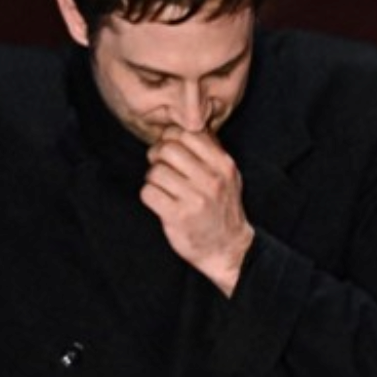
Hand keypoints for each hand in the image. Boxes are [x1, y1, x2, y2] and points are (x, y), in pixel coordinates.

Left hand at [142, 127, 254, 294]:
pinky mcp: (178, 217)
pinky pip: (148, 192)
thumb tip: (182, 126)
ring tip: (163, 189)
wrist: (227, 249)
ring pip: (155, 171)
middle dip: (157, 157)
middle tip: (162, 169)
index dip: (171, 139)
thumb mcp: (227, 177)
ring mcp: (195, 200)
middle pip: (167, 149)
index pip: (186, 134)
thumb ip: (210, 151)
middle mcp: (211, 181)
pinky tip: (161, 202)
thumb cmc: (221, 209)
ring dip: (153, 179)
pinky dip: (149, 196)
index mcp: (223, 166)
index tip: (170, 152)